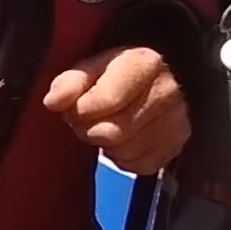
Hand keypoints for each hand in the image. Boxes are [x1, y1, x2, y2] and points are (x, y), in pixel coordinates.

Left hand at [42, 45, 189, 173]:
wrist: (155, 80)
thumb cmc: (116, 73)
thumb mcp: (91, 67)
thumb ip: (69, 82)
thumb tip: (53, 101)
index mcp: (144, 63)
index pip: (104, 101)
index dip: (79, 109)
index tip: (74, 106)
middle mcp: (167, 91)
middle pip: (110, 132)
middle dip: (89, 128)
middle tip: (87, 118)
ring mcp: (176, 121)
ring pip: (123, 152)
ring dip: (107, 145)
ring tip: (108, 125)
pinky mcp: (176, 146)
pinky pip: (138, 167)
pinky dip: (124, 158)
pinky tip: (124, 139)